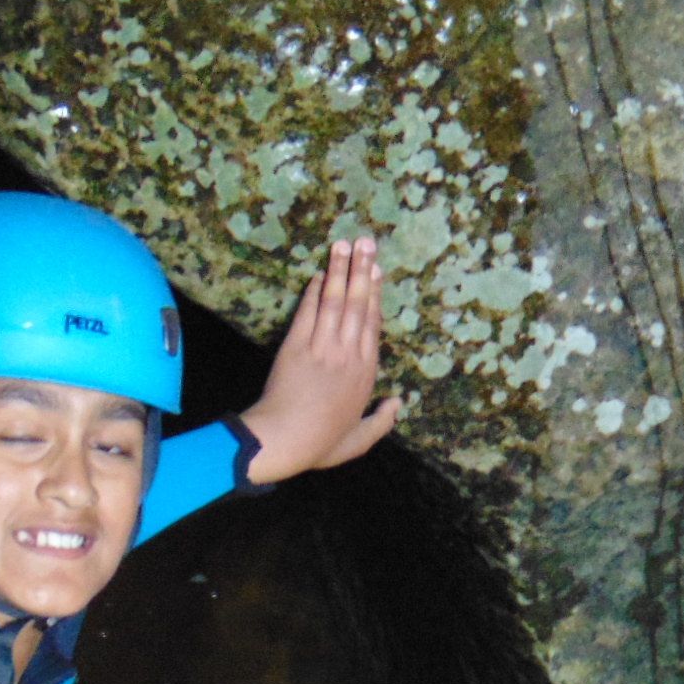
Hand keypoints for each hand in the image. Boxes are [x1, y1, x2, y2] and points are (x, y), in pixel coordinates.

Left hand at [238, 237, 399, 483]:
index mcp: (366, 373)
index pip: (372, 324)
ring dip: (339, 270)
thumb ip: (382, 422)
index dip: (374, 294)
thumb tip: (398, 403)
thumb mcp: (359, 440)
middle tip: (365, 242)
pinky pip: (308, 313)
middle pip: (357, 304)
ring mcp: (322, 348)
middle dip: (362, 270)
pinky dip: (313, 292)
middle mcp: (348, 354)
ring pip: (334, 302)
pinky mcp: (296, 346)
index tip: (377, 270)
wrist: (285, 439)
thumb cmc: (321, 442)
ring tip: (344, 244)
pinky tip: (317, 274)